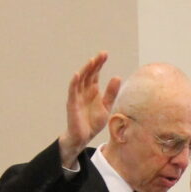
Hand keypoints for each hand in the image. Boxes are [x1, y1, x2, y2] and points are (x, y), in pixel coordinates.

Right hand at [59, 51, 120, 167]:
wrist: (84, 137)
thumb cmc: (93, 122)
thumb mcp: (106, 106)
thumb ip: (111, 93)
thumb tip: (117, 77)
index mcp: (92, 90)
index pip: (95, 73)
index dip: (99, 64)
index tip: (105, 54)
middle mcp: (84, 90)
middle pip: (88, 73)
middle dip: (95, 63)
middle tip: (102, 54)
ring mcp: (77, 96)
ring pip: (80, 79)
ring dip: (85, 69)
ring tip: (92, 61)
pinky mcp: (72, 103)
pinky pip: (72, 91)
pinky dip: (74, 82)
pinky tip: (77, 74)